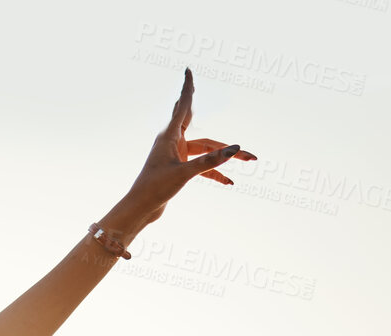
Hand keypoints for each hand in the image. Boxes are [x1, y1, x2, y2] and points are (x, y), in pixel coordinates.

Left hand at [121, 68, 255, 232]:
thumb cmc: (154, 189)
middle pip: (203, 130)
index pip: (183, 106)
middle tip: (218, 114)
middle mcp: (172, 142)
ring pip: (207, 151)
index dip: (187, 88)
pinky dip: (214, 173)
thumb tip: (235, 149)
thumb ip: (210, 161)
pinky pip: (201, 166)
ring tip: (250, 160)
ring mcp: (176, 155)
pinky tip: (229, 182)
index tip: (188, 70)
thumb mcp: (184, 173)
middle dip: (221, 133)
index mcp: (169, 136)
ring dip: (226, 157)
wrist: (139, 209)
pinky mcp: (178, 169)